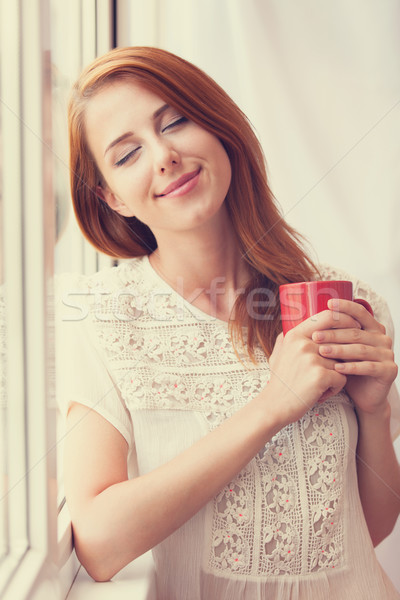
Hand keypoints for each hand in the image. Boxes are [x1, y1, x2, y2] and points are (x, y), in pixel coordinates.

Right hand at [268, 309, 360, 425]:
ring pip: (341, 362)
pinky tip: (321, 393)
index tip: (354, 326)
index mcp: (294, 335)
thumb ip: (288, 338)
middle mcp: (303, 344)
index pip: (326, 316)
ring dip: (335, 375)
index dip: (345, 319)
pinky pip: (342, 378)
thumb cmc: (280, 382)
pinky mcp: (321, 375)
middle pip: (339, 341)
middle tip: (336, 367)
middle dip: (342, 356)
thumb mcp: (278, 353)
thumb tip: (298, 324)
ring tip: (320, 384)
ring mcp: (312, 359)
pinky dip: (335, 388)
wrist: (274, 406)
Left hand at [312, 299, 397, 416]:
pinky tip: (337, 368)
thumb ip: (334, 334)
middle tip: (315, 336)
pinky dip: (351, 367)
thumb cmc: (349, 368)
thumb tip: (312, 319)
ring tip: (322, 351)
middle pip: (355, 332)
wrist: (363, 395)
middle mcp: (382, 338)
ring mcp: (387, 354)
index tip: (328, 303)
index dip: (345, 307)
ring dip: (339, 350)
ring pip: (361, 349)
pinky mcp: (389, 370)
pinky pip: (368, 366)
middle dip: (333, 333)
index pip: (359, 312)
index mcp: (372, 328)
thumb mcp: (341, 348)